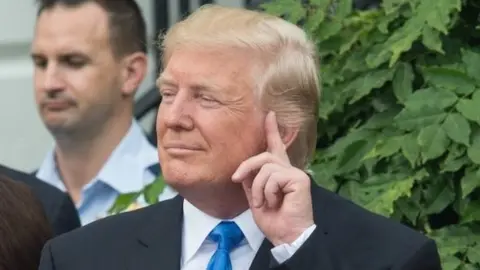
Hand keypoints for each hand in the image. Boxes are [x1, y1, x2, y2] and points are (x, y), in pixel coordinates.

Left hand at [232, 111, 313, 245]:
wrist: (286, 236)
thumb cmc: (274, 220)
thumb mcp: (256, 198)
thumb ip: (251, 181)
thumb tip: (244, 169)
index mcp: (279, 173)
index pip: (275, 148)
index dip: (272, 131)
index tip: (269, 114)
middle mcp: (289, 169)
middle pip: (264, 155)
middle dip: (246, 166)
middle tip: (236, 179)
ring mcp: (295, 173)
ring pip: (265, 167)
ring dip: (258, 188)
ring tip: (265, 203)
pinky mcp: (299, 179)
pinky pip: (273, 177)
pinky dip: (268, 192)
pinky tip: (275, 202)